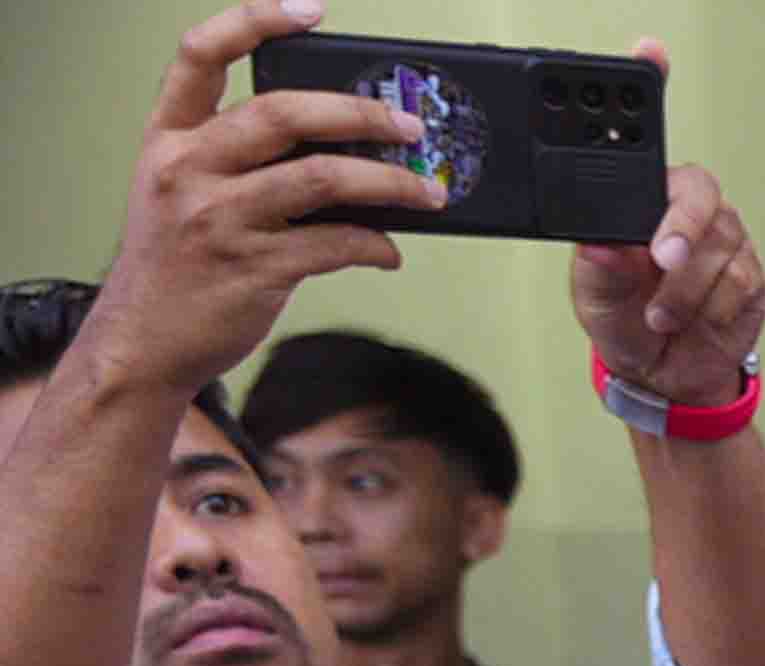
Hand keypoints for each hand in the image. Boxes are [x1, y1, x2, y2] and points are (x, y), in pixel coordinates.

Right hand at [91, 3, 436, 393]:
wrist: (143, 340)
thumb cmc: (176, 261)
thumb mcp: (180, 190)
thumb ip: (238, 159)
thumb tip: (340, 148)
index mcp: (168, 137)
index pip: (202, 55)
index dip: (256, 20)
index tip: (311, 10)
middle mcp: (188, 168)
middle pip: (282, 112)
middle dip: (358, 112)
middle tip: (409, 124)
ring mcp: (219, 217)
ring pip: (322, 178)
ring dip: (391, 182)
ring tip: (429, 191)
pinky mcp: (253, 268)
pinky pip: (335, 244)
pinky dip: (375, 245)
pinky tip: (389, 250)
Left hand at [566, 51, 758, 405]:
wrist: (664, 377)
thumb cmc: (623, 320)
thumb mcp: (591, 292)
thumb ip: (597, 264)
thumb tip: (602, 242)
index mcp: (642, 196)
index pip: (647, 135)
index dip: (653, 87)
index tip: (650, 51)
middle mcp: (686, 208)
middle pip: (699, 192)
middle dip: (681, 225)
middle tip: (662, 257)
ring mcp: (724, 241)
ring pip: (718, 248)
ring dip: (684, 291)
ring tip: (658, 314)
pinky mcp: (750, 277)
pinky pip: (739, 282)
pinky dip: (710, 309)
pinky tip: (691, 321)